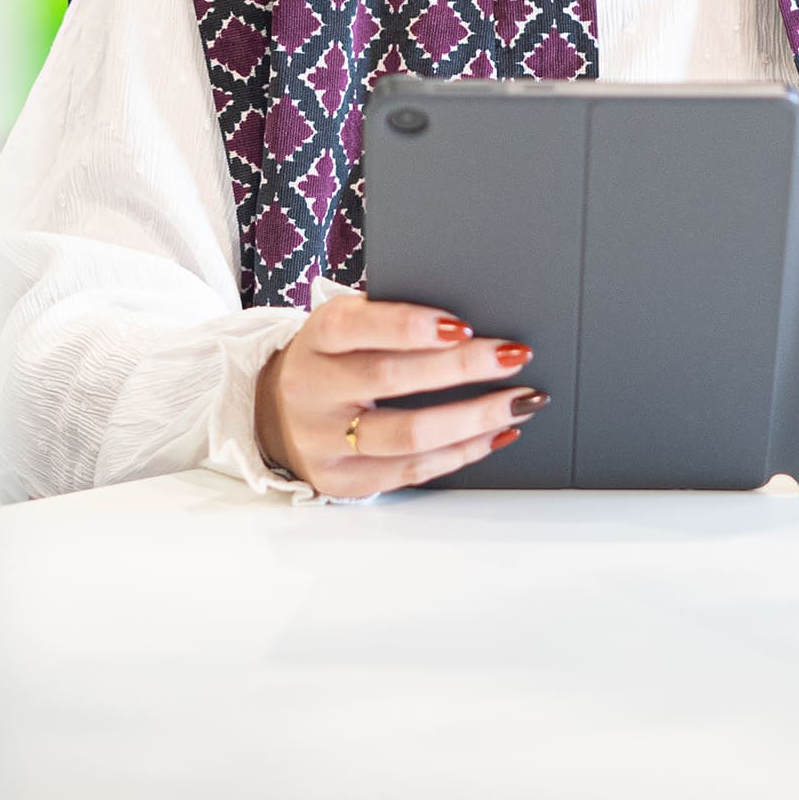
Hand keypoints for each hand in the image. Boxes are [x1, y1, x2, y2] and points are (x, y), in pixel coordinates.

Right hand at [255, 294, 545, 494]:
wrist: (278, 412)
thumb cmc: (335, 357)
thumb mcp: (347, 324)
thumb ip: (391, 318)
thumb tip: (469, 324)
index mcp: (316, 339)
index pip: (357, 327)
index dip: (410, 326)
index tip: (462, 325)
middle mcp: (313, 390)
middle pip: (391, 379)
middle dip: (462, 367)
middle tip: (514, 356)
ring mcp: (325, 442)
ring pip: (408, 435)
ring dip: (474, 418)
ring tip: (520, 401)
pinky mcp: (343, 480)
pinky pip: (411, 470)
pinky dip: (461, 452)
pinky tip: (496, 433)